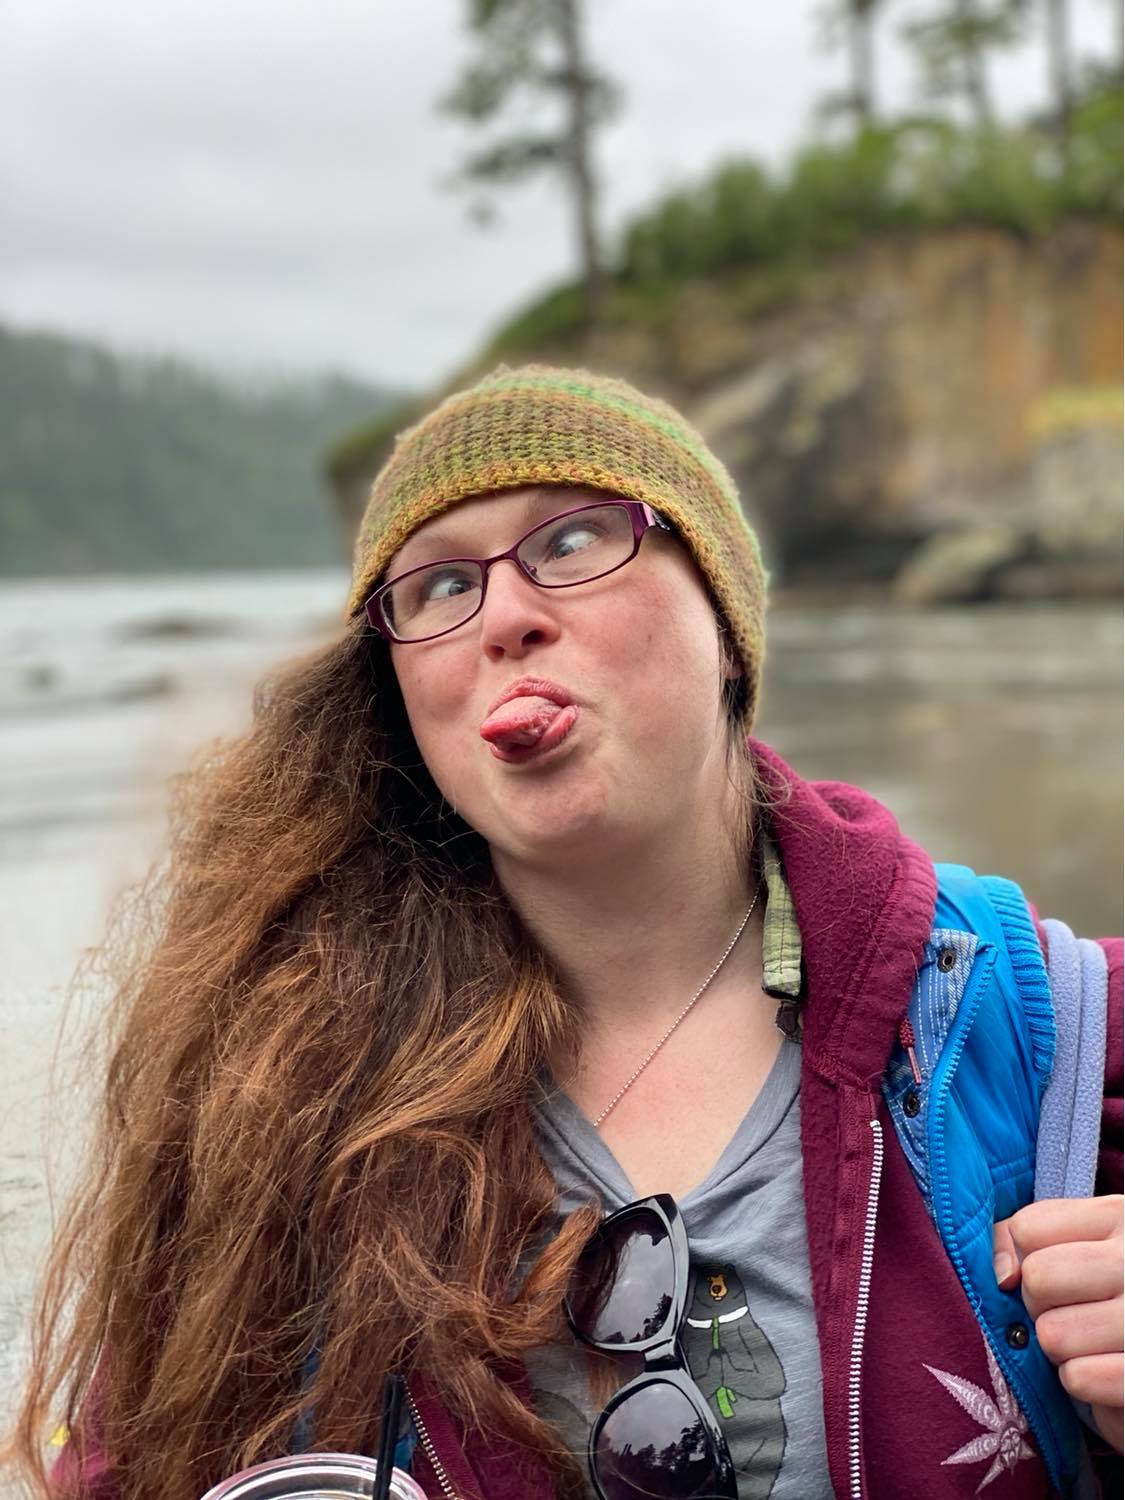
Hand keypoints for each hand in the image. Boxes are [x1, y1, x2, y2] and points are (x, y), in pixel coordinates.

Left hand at [992, 1195, 1123, 1453]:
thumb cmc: (1104, 1292)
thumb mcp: (1075, 1245)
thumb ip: (1023, 1239)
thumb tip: (1003, 1277)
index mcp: (1117, 1216)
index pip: (1025, 1229)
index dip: (1024, 1260)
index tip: (1052, 1277)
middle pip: (1037, 1279)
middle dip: (1038, 1306)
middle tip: (1069, 1315)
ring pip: (1052, 1335)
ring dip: (1059, 1349)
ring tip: (1089, 1344)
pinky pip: (1078, 1378)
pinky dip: (1081, 1382)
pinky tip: (1104, 1371)